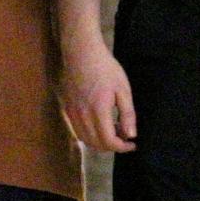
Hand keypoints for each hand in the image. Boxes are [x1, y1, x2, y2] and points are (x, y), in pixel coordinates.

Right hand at [60, 33, 136, 151]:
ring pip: (85, 140)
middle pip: (96, 144)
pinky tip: (99, 124)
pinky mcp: (67, 109)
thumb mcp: (123, 89)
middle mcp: (83, 116)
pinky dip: (89, 135)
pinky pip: (77, 131)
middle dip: (112, 146)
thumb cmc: (105, 68)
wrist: (81, 53)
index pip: (109, 141)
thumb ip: (127, 114)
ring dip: (100, 142)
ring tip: (113, 130)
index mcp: (99, 111)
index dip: (122, 147)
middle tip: (125, 137)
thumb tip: (131, 135)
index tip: (132, 143)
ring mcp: (72, 114)